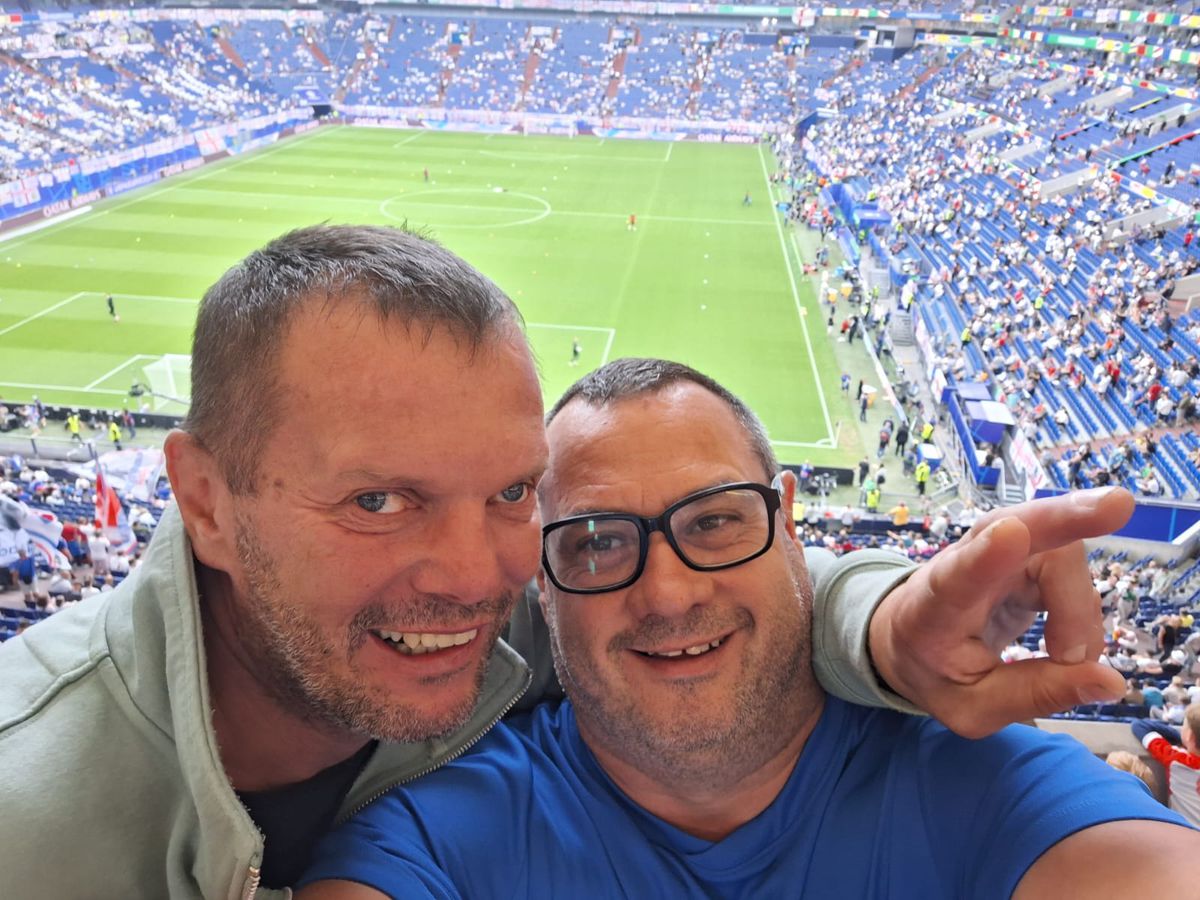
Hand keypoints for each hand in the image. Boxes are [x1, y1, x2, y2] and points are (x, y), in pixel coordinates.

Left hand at [868, 486, 1132, 738]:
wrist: (908, 637)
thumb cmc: (933, 669)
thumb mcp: (972, 707)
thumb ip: (1034, 695)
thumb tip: (1112, 683)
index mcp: (934, 606)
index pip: (957, 575)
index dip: (986, 554)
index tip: (1010, 532)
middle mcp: (964, 563)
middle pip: (1018, 527)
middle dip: (1067, 517)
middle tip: (1119, 505)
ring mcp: (996, 548)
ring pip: (1060, 553)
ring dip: (1080, 611)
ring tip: (1064, 657)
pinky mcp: (1025, 550)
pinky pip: (1070, 565)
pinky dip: (1082, 608)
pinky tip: (1067, 642)